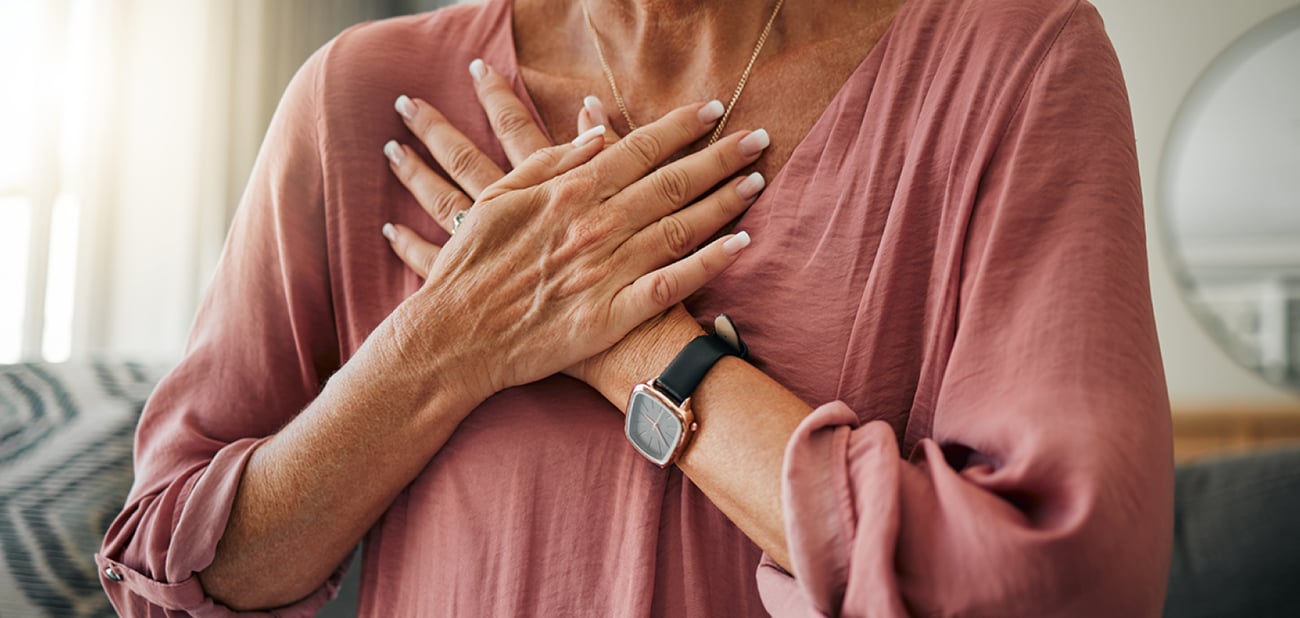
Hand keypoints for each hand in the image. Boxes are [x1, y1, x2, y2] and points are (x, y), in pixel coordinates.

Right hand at [381, 60, 769, 404]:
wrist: (456, 336)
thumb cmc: (472, 264)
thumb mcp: (500, 197)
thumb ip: (551, 161)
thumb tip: (598, 134)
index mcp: (569, 193)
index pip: (638, 149)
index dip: (679, 128)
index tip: (712, 110)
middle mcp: (596, 226)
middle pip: (671, 182)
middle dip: (719, 157)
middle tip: (757, 139)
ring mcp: (607, 271)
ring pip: (679, 227)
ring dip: (723, 202)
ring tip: (757, 181)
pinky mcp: (611, 315)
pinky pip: (670, 286)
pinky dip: (708, 265)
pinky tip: (740, 246)